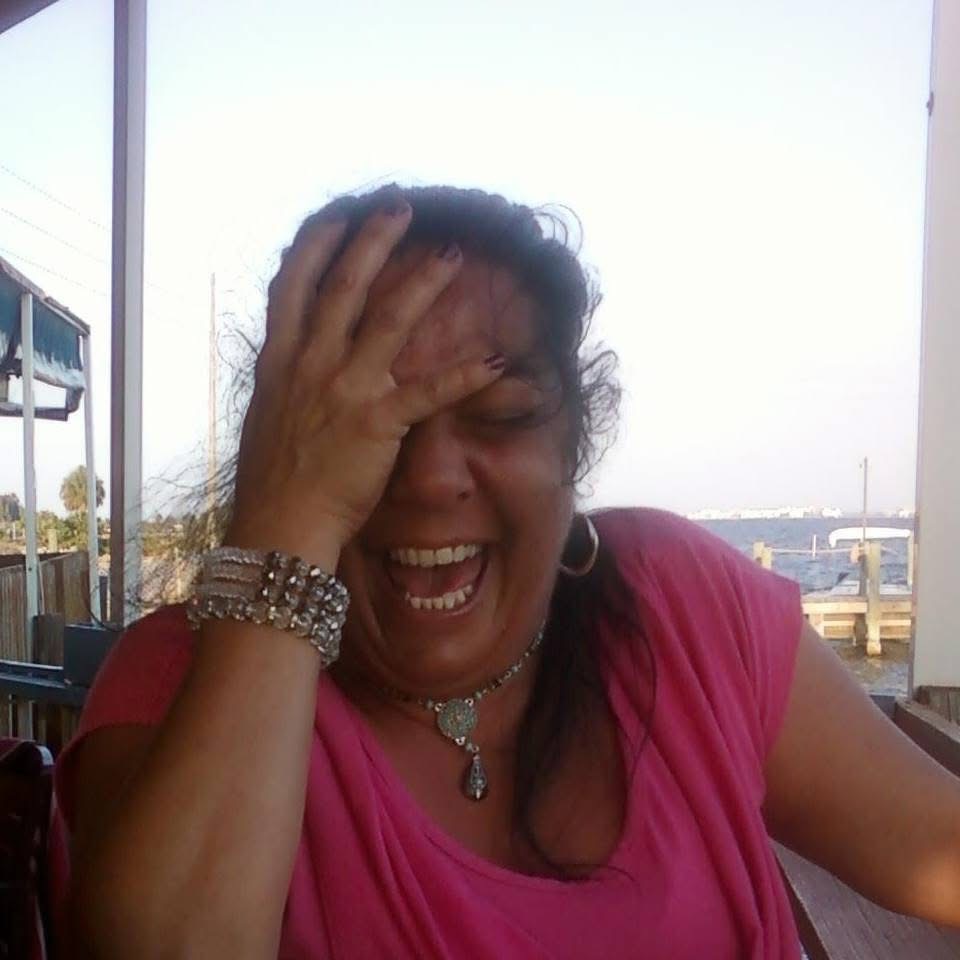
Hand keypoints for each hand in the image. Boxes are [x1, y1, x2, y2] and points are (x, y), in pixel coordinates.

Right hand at [226, 199, 503, 564]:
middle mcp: (311, 364)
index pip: (293, 288)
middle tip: (400, 206)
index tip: (336, 218)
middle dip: (372, 242)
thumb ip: (286, 382)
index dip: (316, 248)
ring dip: (422, 281)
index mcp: (281, 361)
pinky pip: (428, 392)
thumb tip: (295, 363)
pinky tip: (495, 360)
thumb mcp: (268, 416)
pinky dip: (464, 376)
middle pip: (343, 287)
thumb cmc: (273, 478)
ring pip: (388, 320)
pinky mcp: (377, 422)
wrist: (279, 523)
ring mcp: (345, 389)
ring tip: (450, 253)